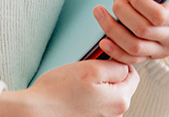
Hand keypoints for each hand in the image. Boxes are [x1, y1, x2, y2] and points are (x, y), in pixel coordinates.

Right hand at [0, 60, 136, 116]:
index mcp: (120, 101)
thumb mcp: (91, 68)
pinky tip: (75, 95)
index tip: (103, 58)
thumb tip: (125, 66)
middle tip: (86, 71)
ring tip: (77, 84)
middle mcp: (116, 115)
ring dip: (97, 86)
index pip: (132, 74)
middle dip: (107, 75)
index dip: (118, 61)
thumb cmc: (57, 92)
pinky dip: (89, 97)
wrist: (36, 111)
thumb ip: (116, 66)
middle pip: (121, 86)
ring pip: (107, 94)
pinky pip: (97, 104)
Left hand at [90, 0, 168, 65]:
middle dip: (123, 11)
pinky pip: (130, 60)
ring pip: (133, 46)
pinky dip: (114, 53)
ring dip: (112, 29)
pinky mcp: (149, 57)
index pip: (158, 15)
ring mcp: (160, 51)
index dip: (139, 2)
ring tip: (99, 11)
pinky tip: (102, 40)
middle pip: (142, 30)